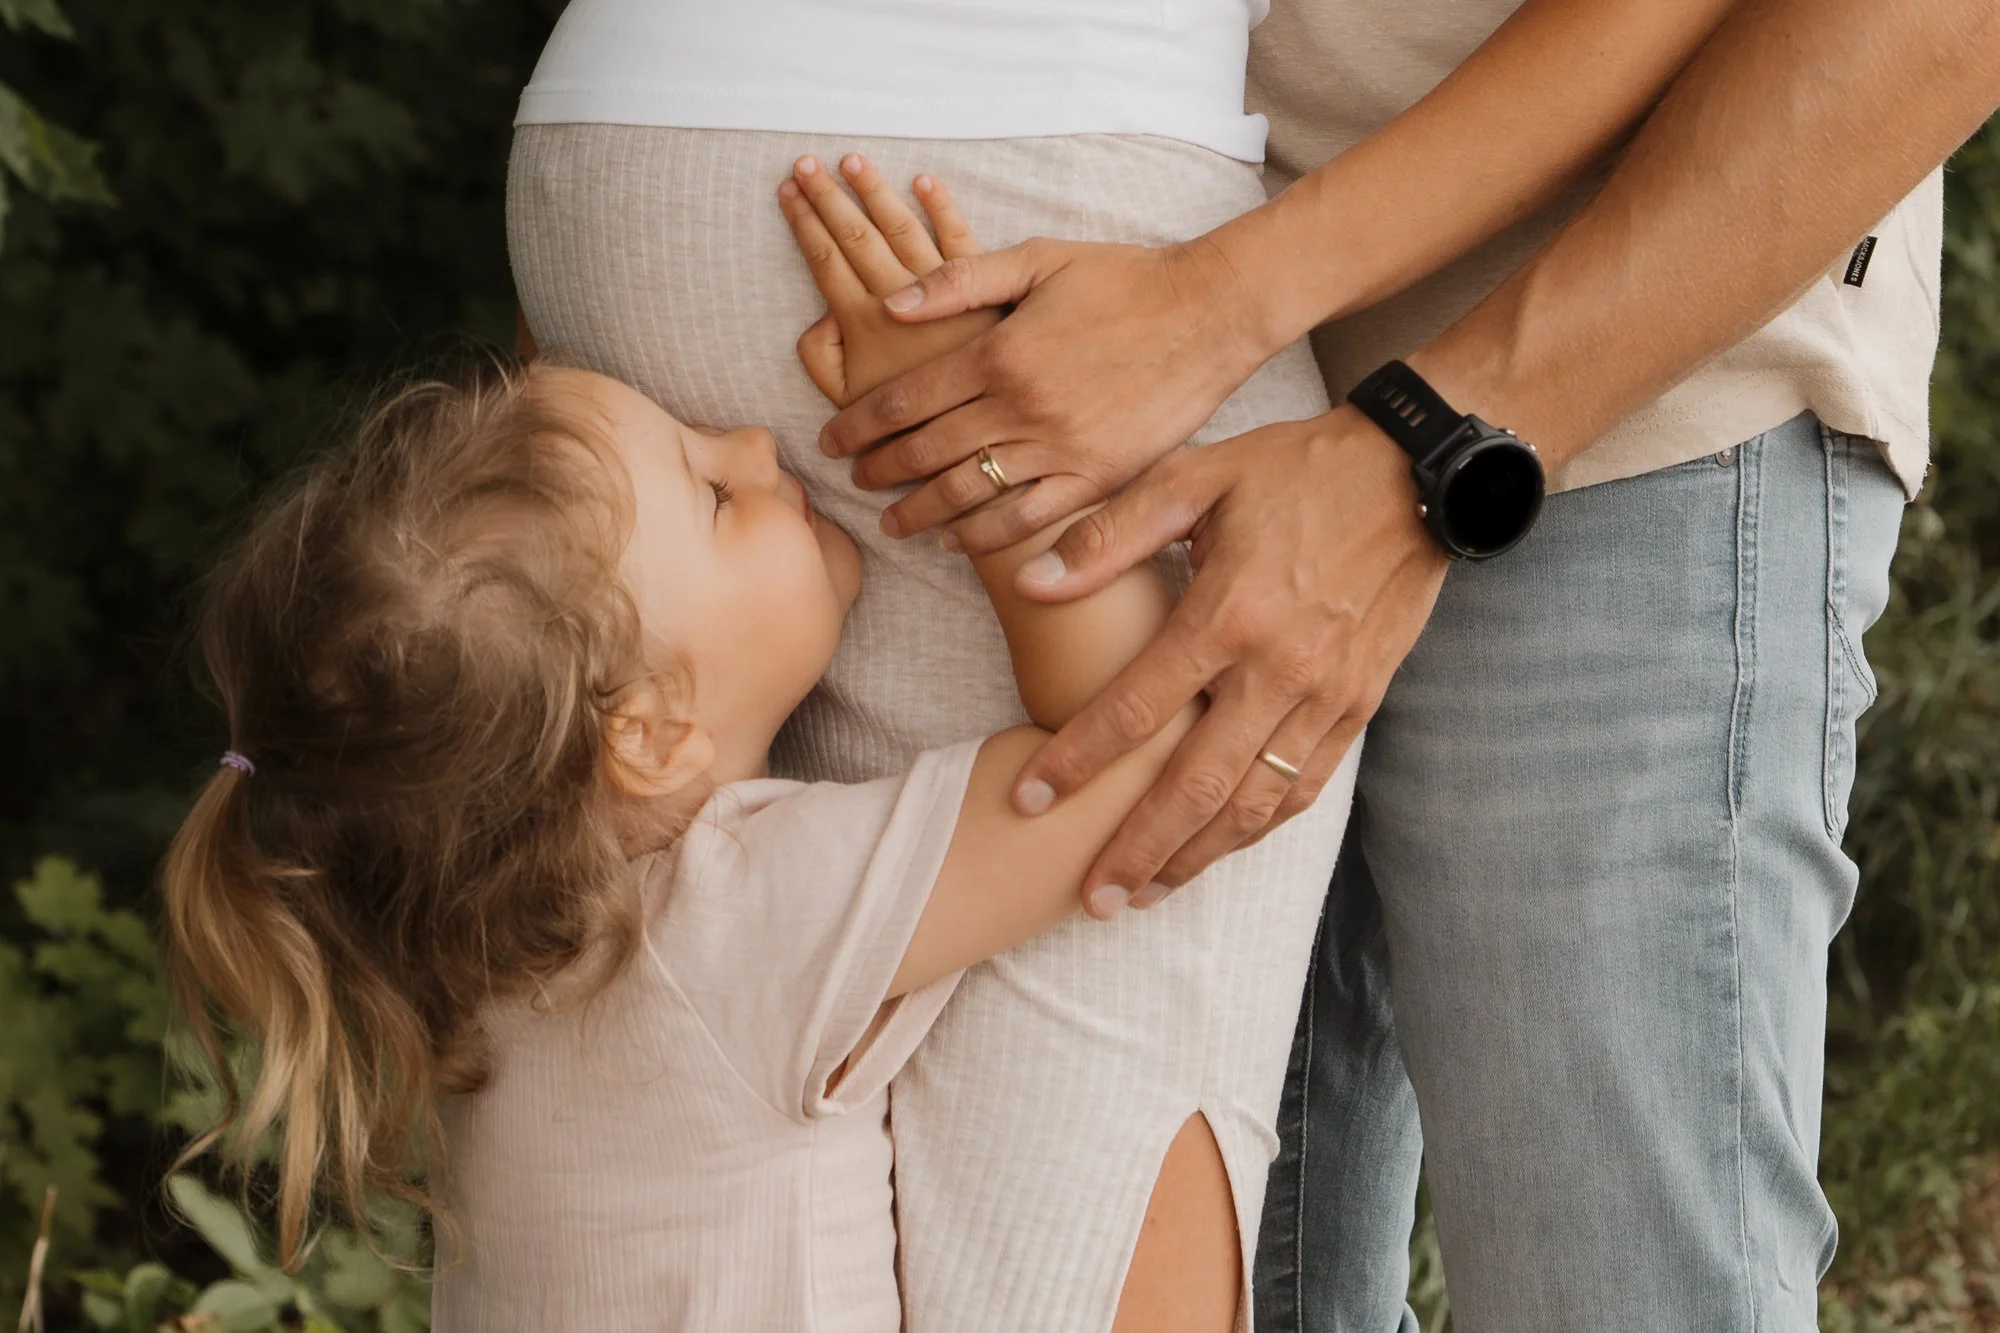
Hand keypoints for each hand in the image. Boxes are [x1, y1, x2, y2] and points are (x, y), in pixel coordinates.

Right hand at [778, 154, 998, 408]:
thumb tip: (822, 317)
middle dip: (827, 196)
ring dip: (874, 191)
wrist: (977, 440)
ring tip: (851, 160)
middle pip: (855, 234)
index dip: (804, 222)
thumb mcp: (848, 404)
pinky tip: (924, 180)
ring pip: (901, 227)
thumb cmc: (910, 425)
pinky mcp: (985, 291)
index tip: (787, 188)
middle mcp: (901, 298)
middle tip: (806, 161)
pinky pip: (960, 238)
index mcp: (863, 323)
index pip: (825, 259)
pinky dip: (942, 207)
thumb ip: (821, 360)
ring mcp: (944, 291)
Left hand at [815, 234, 1272, 552]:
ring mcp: (1061, 447)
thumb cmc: (1124, 278)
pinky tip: (955, 541)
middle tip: (851, 481)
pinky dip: (983, 536)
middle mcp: (1023, 406)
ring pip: (968, 493)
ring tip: (891, 522)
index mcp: (1000, 350)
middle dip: (879, 470)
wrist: (1211, 312)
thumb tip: (889, 301)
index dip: (859, 423)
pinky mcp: (1098, 477)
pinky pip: (1027, 518)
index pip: (905, 398)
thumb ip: (959, 279)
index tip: (830, 440)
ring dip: (920, 512)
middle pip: (926, 450)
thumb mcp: (1038, 259)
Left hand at [1007, 407, 1450, 900]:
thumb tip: (1034, 583)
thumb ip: (1111, 535)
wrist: (1416, 476)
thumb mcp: (1197, 477)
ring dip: (1195, 857)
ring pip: (1252, 804)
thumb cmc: (1295, 471)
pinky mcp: (1360, 707)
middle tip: (1090, 899)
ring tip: (1143, 895)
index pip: (1134, 707)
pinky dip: (1257, 830)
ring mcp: (1325, 696)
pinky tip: (1216, 852)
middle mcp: (1278, 668)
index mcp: (1228, 611)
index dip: (1076, 760)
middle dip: (1136, 848)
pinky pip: (1303, 788)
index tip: (1028, 798)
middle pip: (1194, 784)